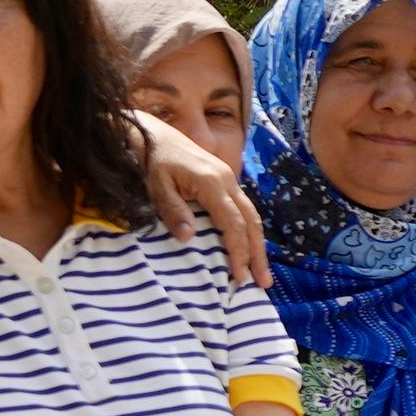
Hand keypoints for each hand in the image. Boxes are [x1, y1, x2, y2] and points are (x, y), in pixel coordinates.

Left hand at [126, 114, 270, 285]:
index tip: (239, 276)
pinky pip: (244, 209)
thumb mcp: (156, 186)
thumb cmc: (152, 160)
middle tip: (263, 282)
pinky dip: (250, 231)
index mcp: (212, 183)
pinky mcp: (226, 181)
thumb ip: (173, 211)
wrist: (153, 133)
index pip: (233, 224)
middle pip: (251, 222)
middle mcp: (228, 181)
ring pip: (252, 216)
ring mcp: (230, 179)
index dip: (239, 252)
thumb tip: (189, 239)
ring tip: (261, 270)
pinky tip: (248, 247)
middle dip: (258, 254)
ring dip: (258, 244)